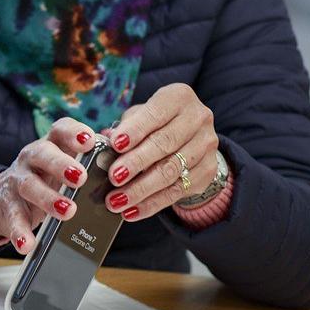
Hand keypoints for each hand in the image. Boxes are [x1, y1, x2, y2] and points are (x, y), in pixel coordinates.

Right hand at [0, 117, 98, 254]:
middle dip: (61, 164)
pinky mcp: (7, 207)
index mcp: (52, 145)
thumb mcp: (66, 165)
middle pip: (43, 154)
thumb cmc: (47, 179)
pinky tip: (27, 244)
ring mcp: (18, 181)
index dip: (73, 133)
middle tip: (81, 177)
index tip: (88, 141)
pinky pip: (13, 219)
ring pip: (30, 185)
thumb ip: (92, 162)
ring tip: (68, 211)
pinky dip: (20, 232)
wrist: (3, 197)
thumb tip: (123, 158)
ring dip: (48, 198)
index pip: (60, 130)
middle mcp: (32, 159)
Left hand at [104, 83, 218, 220]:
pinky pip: (177, 191)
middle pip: (165, 144)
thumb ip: (123, 127)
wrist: (191, 137)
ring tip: (115, 201)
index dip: (135, 130)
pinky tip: (131, 212)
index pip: (155, 114)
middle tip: (113, 178)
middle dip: (136, 163)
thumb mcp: (139, 115)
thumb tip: (102, 142)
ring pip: (171, 171)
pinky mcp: (208, 171)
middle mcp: (198, 118)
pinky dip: (152, 204)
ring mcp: (206, 145)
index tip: (115, 145)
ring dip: (141, 190)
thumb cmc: (154, 122)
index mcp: (178, 97)